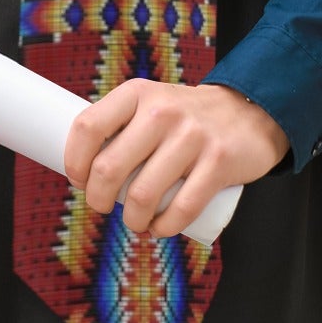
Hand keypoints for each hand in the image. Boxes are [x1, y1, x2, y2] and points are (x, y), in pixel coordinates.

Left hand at [62, 80, 289, 238]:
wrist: (247, 112)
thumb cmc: (184, 116)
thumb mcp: (149, 102)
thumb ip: (121, 124)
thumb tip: (82, 164)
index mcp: (136, 93)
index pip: (88, 126)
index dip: (74, 160)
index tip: (78, 179)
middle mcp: (160, 110)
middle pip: (109, 167)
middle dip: (97, 198)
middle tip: (100, 206)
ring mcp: (191, 136)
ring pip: (143, 195)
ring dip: (131, 220)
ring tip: (133, 222)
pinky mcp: (218, 162)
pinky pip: (182, 208)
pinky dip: (164, 228)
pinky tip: (158, 229)